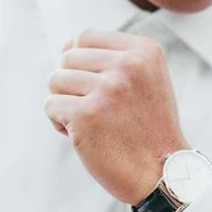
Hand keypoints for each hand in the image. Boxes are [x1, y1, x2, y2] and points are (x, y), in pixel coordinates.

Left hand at [44, 29, 188, 205]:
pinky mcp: (86, 115)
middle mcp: (127, 65)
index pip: (86, 37)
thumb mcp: (145, 82)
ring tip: (90, 123)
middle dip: (73, 85)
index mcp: (144, 51)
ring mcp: (107, 89)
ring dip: (65, 104)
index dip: (83, 64)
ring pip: (55, 81)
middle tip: (96, 112)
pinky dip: (59, 124)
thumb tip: (65, 45)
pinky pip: (50, 105)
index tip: (101, 89)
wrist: (162, 174)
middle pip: (67, 58)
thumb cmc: (148, 130)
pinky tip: (82, 136)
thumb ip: (110, 58)